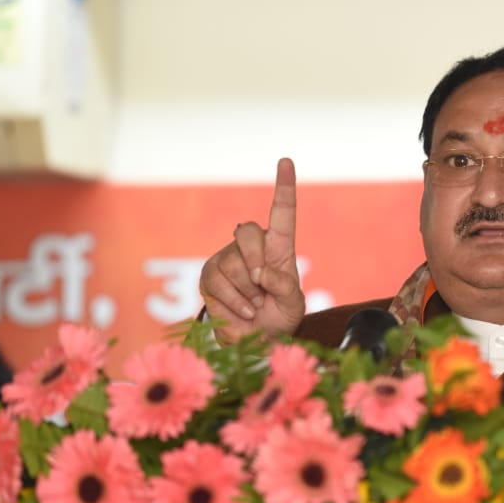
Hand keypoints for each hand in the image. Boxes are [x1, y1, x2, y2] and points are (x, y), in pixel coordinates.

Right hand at [199, 158, 306, 343]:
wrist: (257, 341)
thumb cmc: (280, 318)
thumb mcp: (294, 303)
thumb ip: (284, 285)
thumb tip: (260, 272)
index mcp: (280, 248)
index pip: (282, 213)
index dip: (284, 186)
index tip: (286, 161)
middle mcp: (253, 248)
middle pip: (248, 232)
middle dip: (256, 262)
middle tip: (263, 287)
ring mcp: (228, 259)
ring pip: (232, 262)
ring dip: (247, 290)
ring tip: (256, 304)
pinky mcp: (210, 274)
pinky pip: (217, 280)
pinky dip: (234, 300)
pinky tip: (244, 309)